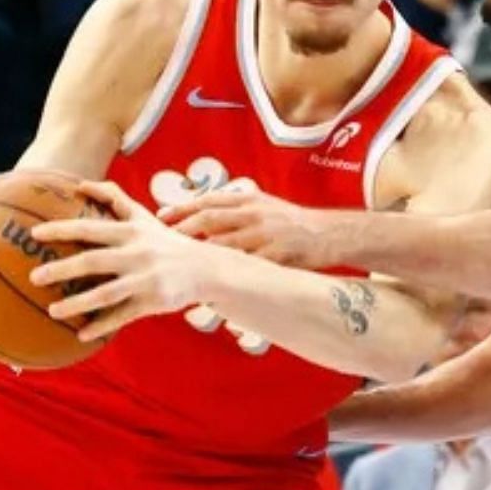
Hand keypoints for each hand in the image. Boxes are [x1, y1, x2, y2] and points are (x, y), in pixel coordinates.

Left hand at [31, 179, 207, 340]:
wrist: (206, 268)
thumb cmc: (166, 241)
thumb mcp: (143, 216)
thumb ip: (113, 197)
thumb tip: (80, 184)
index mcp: (130, 232)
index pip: (90, 228)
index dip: (62, 230)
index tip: (35, 234)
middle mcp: (136, 254)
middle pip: (93, 261)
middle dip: (62, 269)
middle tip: (34, 277)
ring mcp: (145, 279)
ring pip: (105, 293)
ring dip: (77, 304)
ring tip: (52, 312)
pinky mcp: (153, 301)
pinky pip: (122, 316)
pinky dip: (101, 325)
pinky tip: (81, 334)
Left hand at [161, 188, 335, 268]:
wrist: (330, 234)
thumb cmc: (293, 221)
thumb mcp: (265, 203)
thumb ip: (235, 205)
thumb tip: (202, 209)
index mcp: (250, 199)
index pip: (208, 201)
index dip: (182, 208)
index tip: (160, 217)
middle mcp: (255, 214)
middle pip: (210, 221)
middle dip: (183, 232)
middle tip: (161, 245)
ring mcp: (267, 236)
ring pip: (225, 247)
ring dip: (201, 259)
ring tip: (179, 270)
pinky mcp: (278, 257)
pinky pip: (248, 270)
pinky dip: (230, 279)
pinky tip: (214, 290)